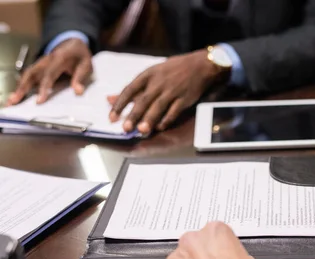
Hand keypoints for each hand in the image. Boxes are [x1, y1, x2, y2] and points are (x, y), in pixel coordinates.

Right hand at [6, 38, 91, 105]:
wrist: (73, 43)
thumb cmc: (80, 55)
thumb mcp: (86, 65)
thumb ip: (81, 78)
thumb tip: (78, 92)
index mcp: (59, 58)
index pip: (49, 75)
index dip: (44, 88)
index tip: (39, 101)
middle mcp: (46, 60)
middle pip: (31, 74)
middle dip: (22, 88)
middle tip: (14, 101)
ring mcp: (41, 63)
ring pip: (27, 75)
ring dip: (19, 88)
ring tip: (12, 101)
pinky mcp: (39, 67)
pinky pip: (28, 76)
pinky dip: (22, 85)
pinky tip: (17, 95)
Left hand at [108, 49, 226, 133]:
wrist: (199, 65)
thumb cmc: (172, 70)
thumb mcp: (151, 74)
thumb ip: (132, 89)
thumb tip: (109, 99)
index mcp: (148, 75)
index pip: (130, 89)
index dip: (120, 104)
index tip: (112, 117)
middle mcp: (159, 82)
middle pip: (143, 100)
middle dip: (134, 115)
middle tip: (125, 129)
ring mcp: (172, 91)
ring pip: (158, 106)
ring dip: (149, 119)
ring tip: (142, 131)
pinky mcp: (184, 98)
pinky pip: (174, 111)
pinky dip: (167, 120)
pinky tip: (160, 127)